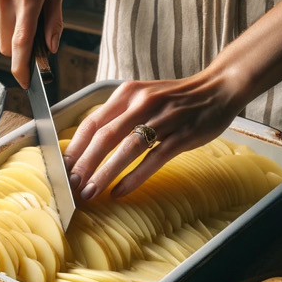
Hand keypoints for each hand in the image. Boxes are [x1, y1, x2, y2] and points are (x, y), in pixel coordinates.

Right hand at [0, 0, 63, 88]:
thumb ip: (54, 22)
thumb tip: (51, 48)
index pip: (20, 43)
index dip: (21, 67)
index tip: (24, 82)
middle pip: (7, 46)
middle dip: (19, 49)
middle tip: (33, 35)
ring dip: (11, 32)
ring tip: (22, 8)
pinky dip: (2, 19)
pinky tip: (11, 0)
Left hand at [63, 0, 281, 199]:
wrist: (219, 88)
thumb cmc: (176, 100)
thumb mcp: (143, 98)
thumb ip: (118, 117)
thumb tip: (88, 146)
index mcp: (127, 94)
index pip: (92, 122)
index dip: (75, 148)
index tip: (62, 170)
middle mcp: (142, 103)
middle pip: (104, 137)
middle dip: (84, 165)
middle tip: (71, 188)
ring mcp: (163, 119)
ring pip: (126, 149)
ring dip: (105, 173)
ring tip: (90, 193)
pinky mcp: (181, 135)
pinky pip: (153, 159)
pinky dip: (134, 177)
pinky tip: (120, 192)